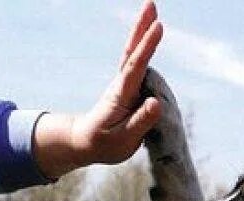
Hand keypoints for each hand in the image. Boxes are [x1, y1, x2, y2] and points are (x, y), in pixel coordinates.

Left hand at [33, 1, 163, 179]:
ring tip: (154, 15)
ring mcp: (124, 85)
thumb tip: (157, 103)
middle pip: (131, 52)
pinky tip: (149, 39)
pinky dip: (143, 48)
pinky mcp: (127, 88)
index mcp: (121, 95)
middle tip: (151, 5)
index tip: (158, 27)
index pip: (135, 67)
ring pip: (133, 54)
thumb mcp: (122, 139)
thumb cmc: (104, 144)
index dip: (147, 47)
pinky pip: (137, 64)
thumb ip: (140, 122)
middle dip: (141, 29)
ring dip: (142, 33)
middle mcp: (122, 85)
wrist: (86, 142)